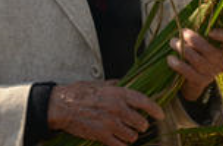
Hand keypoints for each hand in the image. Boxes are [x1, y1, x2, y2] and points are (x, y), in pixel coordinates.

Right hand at [47, 81, 164, 145]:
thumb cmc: (79, 93)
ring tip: (124, 132)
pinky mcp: (102, 136)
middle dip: (140, 125)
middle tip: (137, 125)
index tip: (161, 114)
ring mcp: (110, 124)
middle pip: (141, 123)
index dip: (155, 109)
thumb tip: (127, 83)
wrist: (62, 105)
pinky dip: (120, 144)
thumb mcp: (100, 83)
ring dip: (130, 136)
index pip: (144, 102)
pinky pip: (120, 145)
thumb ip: (116, 85)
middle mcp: (117, 108)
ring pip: (132, 136)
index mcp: (118, 93)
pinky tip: (116, 140)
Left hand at [167, 28, 222, 100]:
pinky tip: (170, 58)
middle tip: (182, 32)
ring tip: (172, 42)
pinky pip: (188, 72)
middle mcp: (221, 62)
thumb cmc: (196, 53)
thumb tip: (191, 17)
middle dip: (193, 39)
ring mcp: (211, 73)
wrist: (193, 80)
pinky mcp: (200, 81)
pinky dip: (178, 64)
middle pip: (210, 51)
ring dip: (182, 49)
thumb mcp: (202, 44)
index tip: (211, 31)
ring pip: (197, 61)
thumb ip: (200, 31)